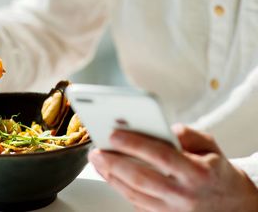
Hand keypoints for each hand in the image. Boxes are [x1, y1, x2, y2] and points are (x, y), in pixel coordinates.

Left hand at [89, 124, 257, 211]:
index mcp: (197, 172)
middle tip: (97, 149)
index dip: (136, 144)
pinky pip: (136, 203)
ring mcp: (172, 209)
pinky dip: (120, 188)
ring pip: (134, 194)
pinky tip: (109, 174)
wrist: (232, 206)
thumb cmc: (216, 172)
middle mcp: (183, 194)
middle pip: (141, 178)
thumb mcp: (210, 147)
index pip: (162, 156)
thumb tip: (166, 127)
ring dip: (111, 176)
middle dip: (114, 163)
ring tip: (97, 159)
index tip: (115, 133)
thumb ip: (189, 134)